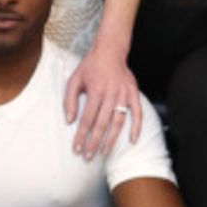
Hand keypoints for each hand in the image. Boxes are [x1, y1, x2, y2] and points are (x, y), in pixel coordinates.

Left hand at [64, 40, 140, 158]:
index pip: (87, 120)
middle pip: (102, 124)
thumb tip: (69, 120)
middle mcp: (111, 94)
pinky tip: (132, 140)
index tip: (77, 149)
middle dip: (94, 143)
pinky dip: (136, 127)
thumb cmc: (90, 66)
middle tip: (88, 157)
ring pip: (119, 122)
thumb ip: (70, 100)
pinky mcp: (133, 93)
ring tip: (104, 152)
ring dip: (112, 139)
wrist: (110, 50)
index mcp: (95, 91)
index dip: (81, 136)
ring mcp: (124, 95)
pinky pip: (137, 113)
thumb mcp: (74, 80)